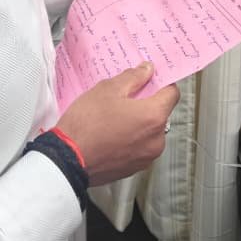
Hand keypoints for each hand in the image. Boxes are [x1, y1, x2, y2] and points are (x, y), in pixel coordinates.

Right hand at [55, 62, 178, 185]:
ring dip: (138, 123)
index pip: (172, 93)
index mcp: (154, 117)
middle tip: (124, 98)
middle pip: (161, 114)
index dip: (161, 84)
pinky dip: (131, 140)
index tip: (149, 80)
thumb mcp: (107, 89)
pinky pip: (139, 148)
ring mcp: (146, 157)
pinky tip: (111, 134)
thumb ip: (133, 77)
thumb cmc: (86, 125)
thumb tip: (146, 70)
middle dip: (147, 104)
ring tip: (114, 118)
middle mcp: (156, 140)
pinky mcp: (133, 169)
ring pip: (150, 132)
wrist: (67, 159)